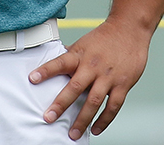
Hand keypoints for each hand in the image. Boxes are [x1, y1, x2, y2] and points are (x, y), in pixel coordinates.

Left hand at [28, 19, 151, 139]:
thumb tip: (53, 66)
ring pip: (94, 101)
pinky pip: (113, 106)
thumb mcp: (83, 43)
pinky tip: (95, 129)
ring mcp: (109, 76)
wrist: (130, 29)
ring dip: (83, 119)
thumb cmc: (105, 37)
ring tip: (73, 133)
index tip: (33, 78)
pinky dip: (104, 120)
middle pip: (75, 87)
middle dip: (61, 104)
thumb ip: (70, 57)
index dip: (46, 70)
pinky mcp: (123, 84)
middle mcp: (93, 66)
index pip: (60, 62)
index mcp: (80, 55)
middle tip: (49, 117)